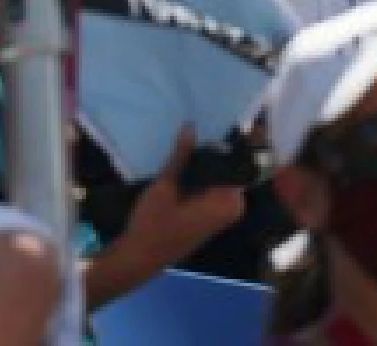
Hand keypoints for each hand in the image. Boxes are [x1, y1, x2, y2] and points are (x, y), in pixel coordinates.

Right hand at [116, 127, 245, 272]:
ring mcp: (222, 213)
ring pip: (218, 177)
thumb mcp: (165, 186)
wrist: (141, 258)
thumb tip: (191, 126)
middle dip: (212, 149)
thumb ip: (181, 156)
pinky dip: (200, 175)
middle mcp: (231, 207)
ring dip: (203, 162)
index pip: (235, 161)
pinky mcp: (211, 216)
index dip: (226, 139)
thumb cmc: (153, 223)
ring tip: (184, 138)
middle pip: (227, 168)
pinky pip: (212, 188)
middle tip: (193, 126)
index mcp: (227, 201)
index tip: (213, 118)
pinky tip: (182, 161)